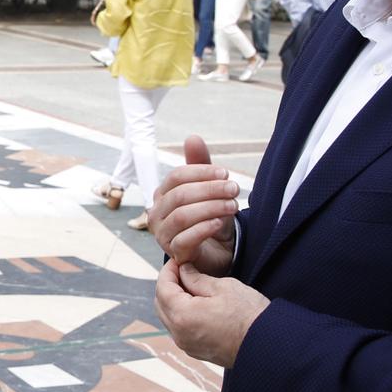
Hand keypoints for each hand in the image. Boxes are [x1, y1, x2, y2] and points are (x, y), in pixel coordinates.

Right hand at [151, 134, 237, 275]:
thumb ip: (201, 166)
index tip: (226, 174)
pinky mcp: (175, 254)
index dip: (201, 173)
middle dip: (210, 190)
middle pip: (180, 195)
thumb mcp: (209, 189)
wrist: (217, 251)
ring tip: (232, 206)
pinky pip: (184, 239)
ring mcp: (163, 235)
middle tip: (234, 189)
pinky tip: (219, 223)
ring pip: (181, 216)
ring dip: (210, 208)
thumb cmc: (209, 217)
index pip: (176, 177)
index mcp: (163, 194)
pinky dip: (203, 229)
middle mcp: (157, 213)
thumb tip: (192, 137)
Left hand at [154, 260, 268, 367]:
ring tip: (191, 287)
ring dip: (174, 301)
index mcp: (183, 315)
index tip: (177, 261)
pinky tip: (197, 305)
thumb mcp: (223, 287)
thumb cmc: (250, 315)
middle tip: (182, 271)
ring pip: (169, 318)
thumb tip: (184, 271)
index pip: (163, 288)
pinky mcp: (196, 351)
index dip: (168, 271)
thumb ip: (197, 278)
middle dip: (168, 285)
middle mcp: (180, 334)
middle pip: (161, 304)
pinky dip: (182, 315)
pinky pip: (180, 330)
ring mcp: (187, 345)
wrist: (270, 345)